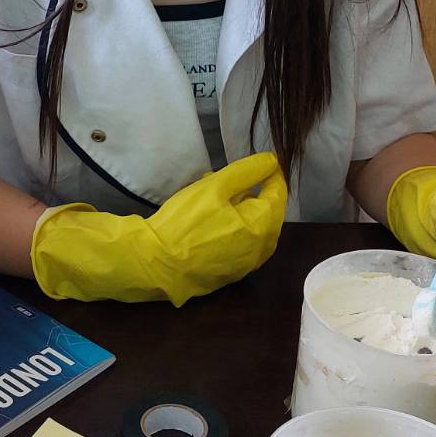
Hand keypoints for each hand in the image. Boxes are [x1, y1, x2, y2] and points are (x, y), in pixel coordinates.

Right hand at [30, 152, 287, 304]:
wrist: (156, 264)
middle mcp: (262, 250)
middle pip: (269, 214)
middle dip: (255, 194)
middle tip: (232, 180)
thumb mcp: (213, 186)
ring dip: (244, 212)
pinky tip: (214, 223)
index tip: (265, 162)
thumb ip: (246, 171)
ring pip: (255, 231)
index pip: (279, 194)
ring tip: (218, 199)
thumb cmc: (185, 221)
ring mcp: (247, 266)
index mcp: (262, 227)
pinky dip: (236, 230)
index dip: (273, 175)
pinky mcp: (231, 275)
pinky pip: (243, 246)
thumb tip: (272, 161)